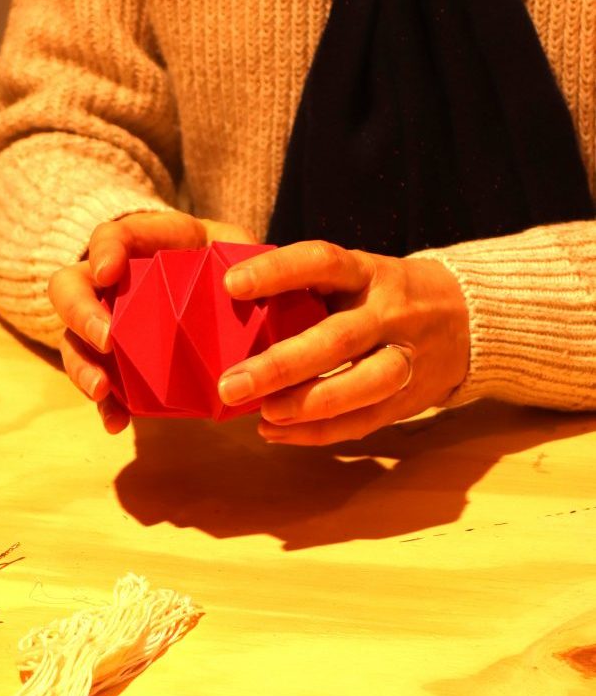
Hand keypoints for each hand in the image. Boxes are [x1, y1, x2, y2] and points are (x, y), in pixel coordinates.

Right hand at [48, 210, 255, 433]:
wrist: (212, 289)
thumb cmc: (214, 258)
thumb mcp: (228, 243)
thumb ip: (236, 252)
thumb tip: (244, 283)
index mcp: (135, 246)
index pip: (108, 237)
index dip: (103, 252)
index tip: (108, 273)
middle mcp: (106, 284)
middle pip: (68, 290)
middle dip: (81, 315)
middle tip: (105, 339)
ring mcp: (104, 324)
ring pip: (73, 341)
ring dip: (82, 367)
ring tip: (101, 389)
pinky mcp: (117, 364)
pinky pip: (101, 385)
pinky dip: (106, 405)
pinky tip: (118, 422)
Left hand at [217, 241, 469, 444]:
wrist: (470, 318)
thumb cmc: (381, 294)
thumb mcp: (354, 275)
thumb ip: (306, 290)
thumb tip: (226, 306)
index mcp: (367, 272)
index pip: (322, 262)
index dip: (277, 272)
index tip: (232, 285)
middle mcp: (391, 312)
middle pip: (338, 339)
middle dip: (281, 365)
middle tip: (230, 384)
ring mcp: (407, 356)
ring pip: (362, 385)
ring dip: (309, 404)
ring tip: (263, 415)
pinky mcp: (411, 397)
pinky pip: (365, 421)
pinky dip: (318, 433)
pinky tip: (276, 433)